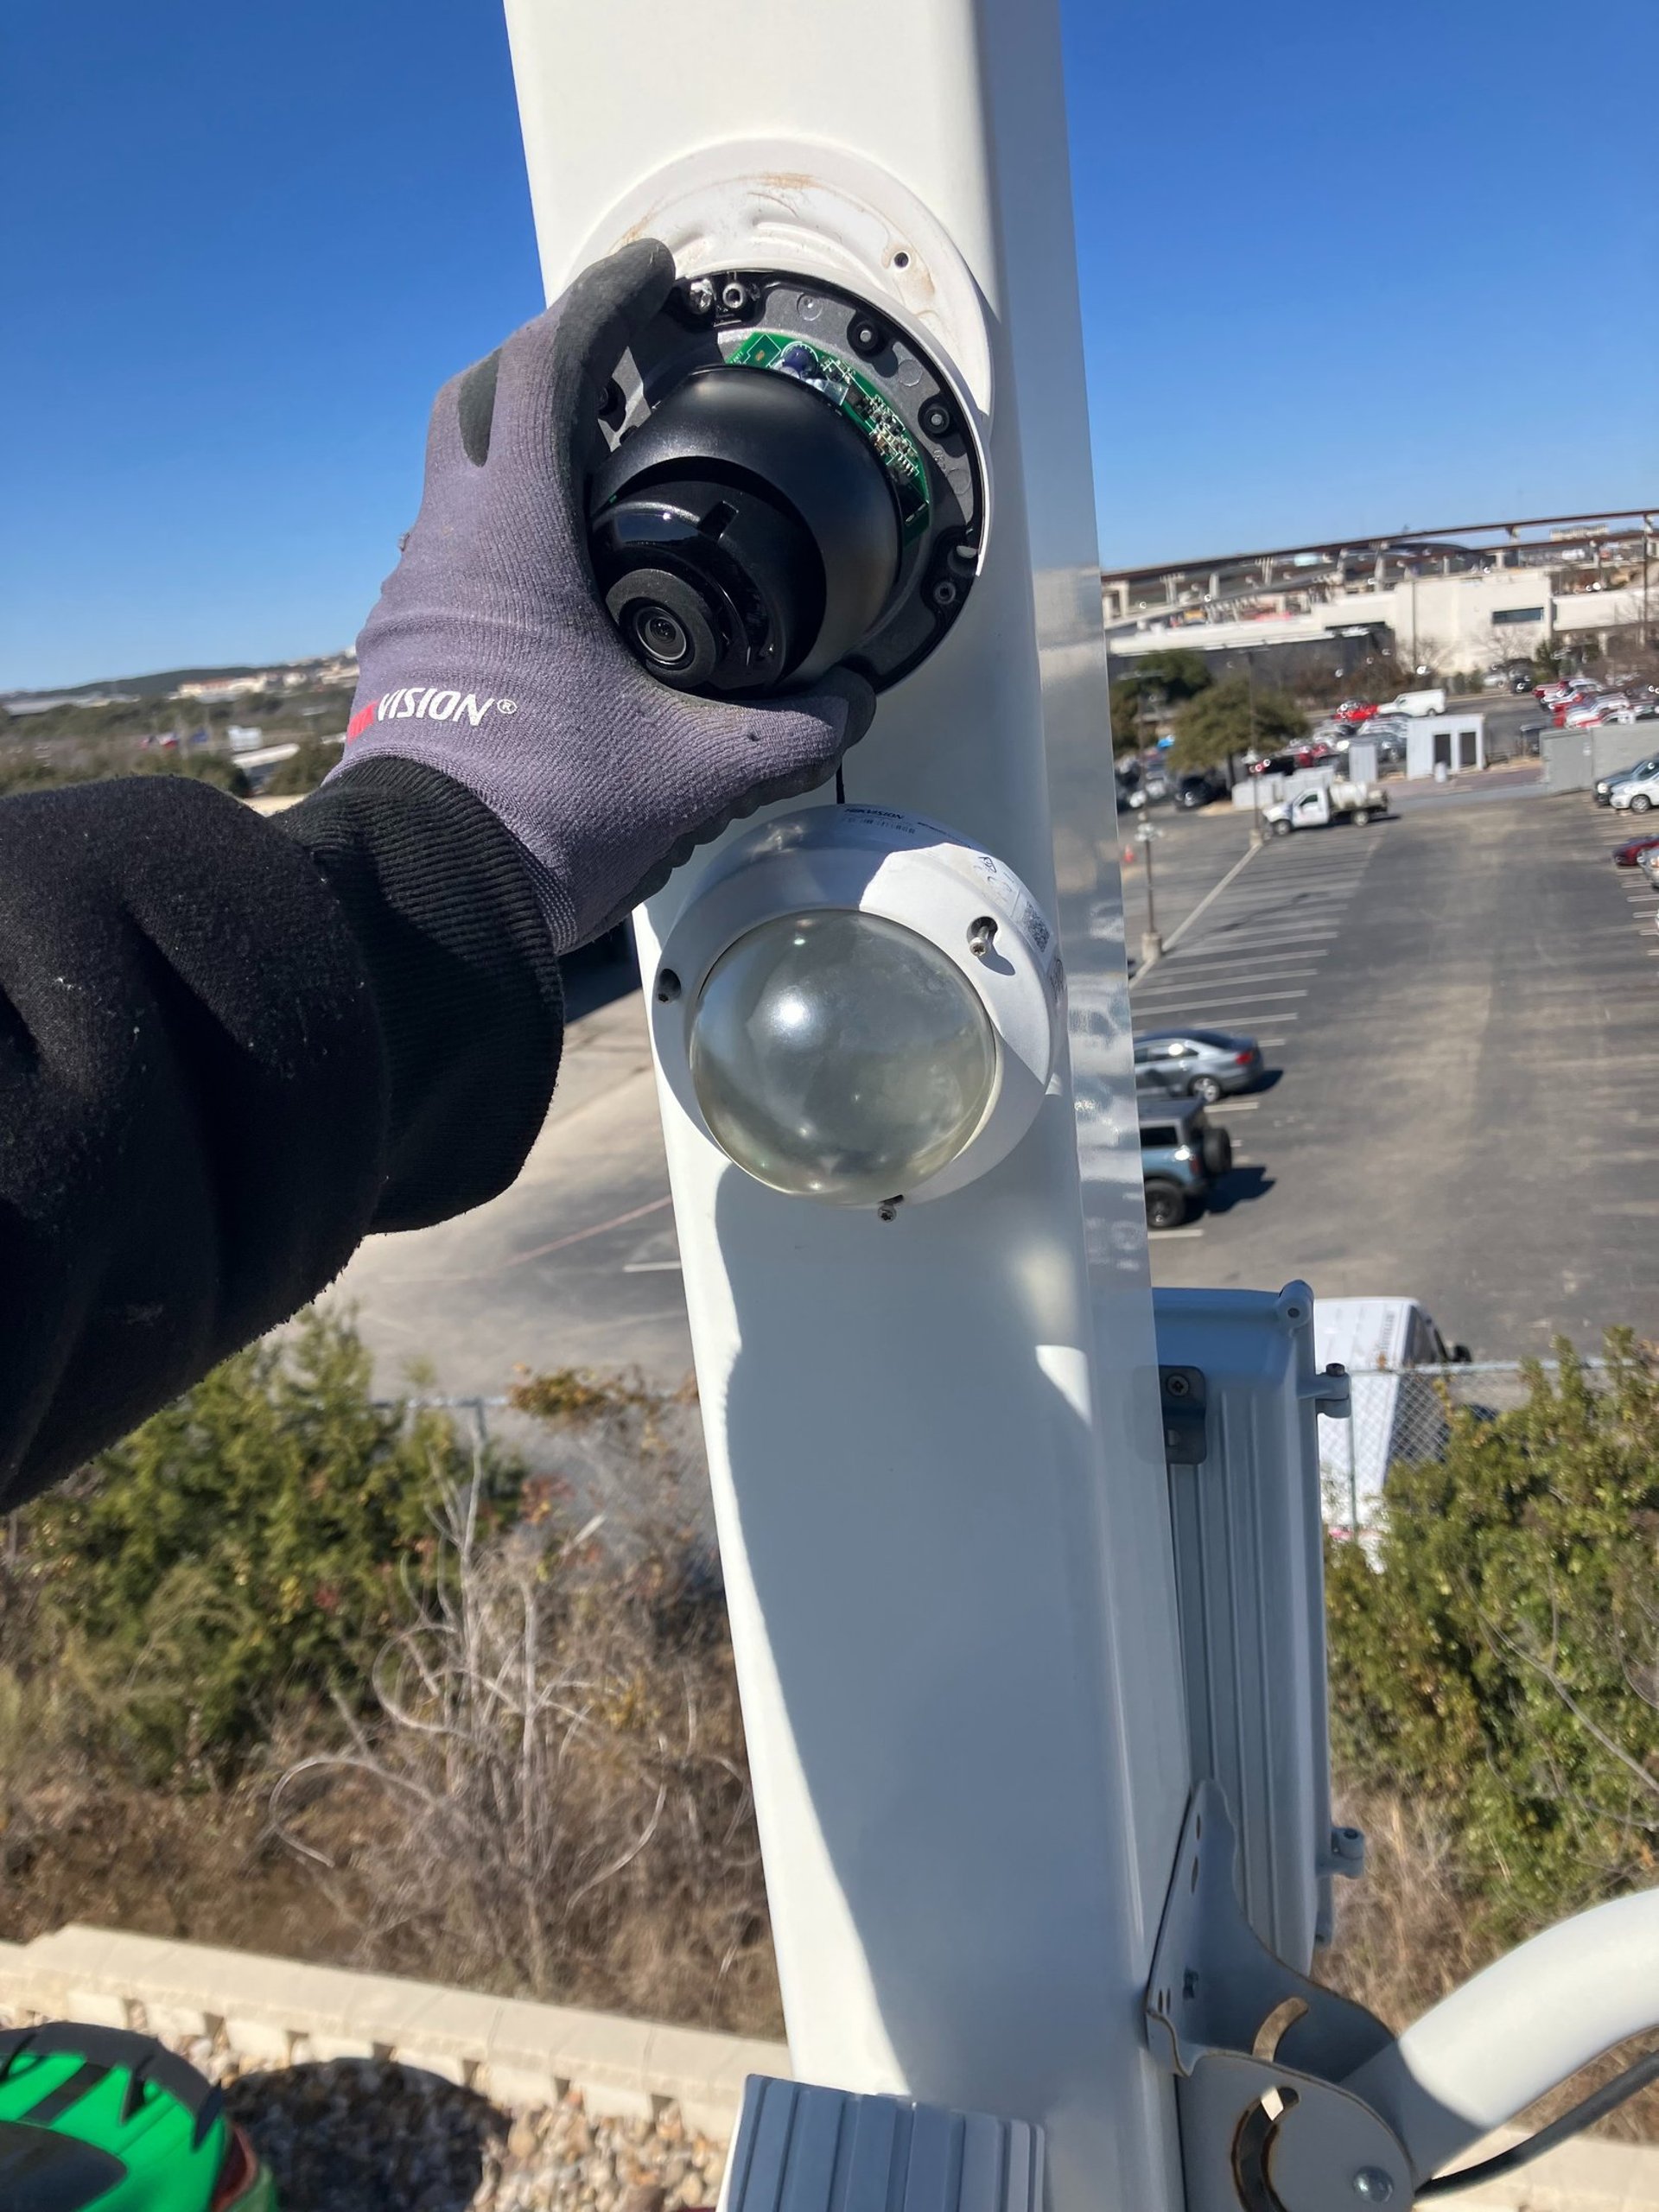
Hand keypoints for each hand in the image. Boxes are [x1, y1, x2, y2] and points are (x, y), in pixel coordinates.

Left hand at [340, 241, 875, 952]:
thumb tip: (852, 708)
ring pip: (454, 483)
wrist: (420, 903)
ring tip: (597, 483)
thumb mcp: (691, 773)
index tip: (650, 278)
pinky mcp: (401, 656)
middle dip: (545, 366)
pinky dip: (499, 538)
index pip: (542, 364)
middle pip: (476, 399)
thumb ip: (787, 735)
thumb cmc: (540, 815)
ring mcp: (410, 601)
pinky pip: (447, 559)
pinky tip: (555, 590)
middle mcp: (445, 546)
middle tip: (618, 375)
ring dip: (517, 459)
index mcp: (510, 535)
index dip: (602, 303)